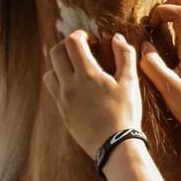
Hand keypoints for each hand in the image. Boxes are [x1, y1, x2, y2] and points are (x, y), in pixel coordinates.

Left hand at [43, 31, 142, 157]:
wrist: (115, 145)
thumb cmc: (125, 113)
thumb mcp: (130, 82)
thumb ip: (124, 55)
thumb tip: (116, 37)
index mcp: (87, 74)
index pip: (72, 42)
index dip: (81, 35)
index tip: (93, 42)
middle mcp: (69, 85)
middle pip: (55, 53)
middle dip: (68, 46)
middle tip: (83, 50)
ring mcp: (63, 100)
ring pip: (49, 72)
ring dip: (60, 65)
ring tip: (76, 69)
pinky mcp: (62, 112)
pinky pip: (53, 91)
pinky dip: (60, 82)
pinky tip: (76, 88)